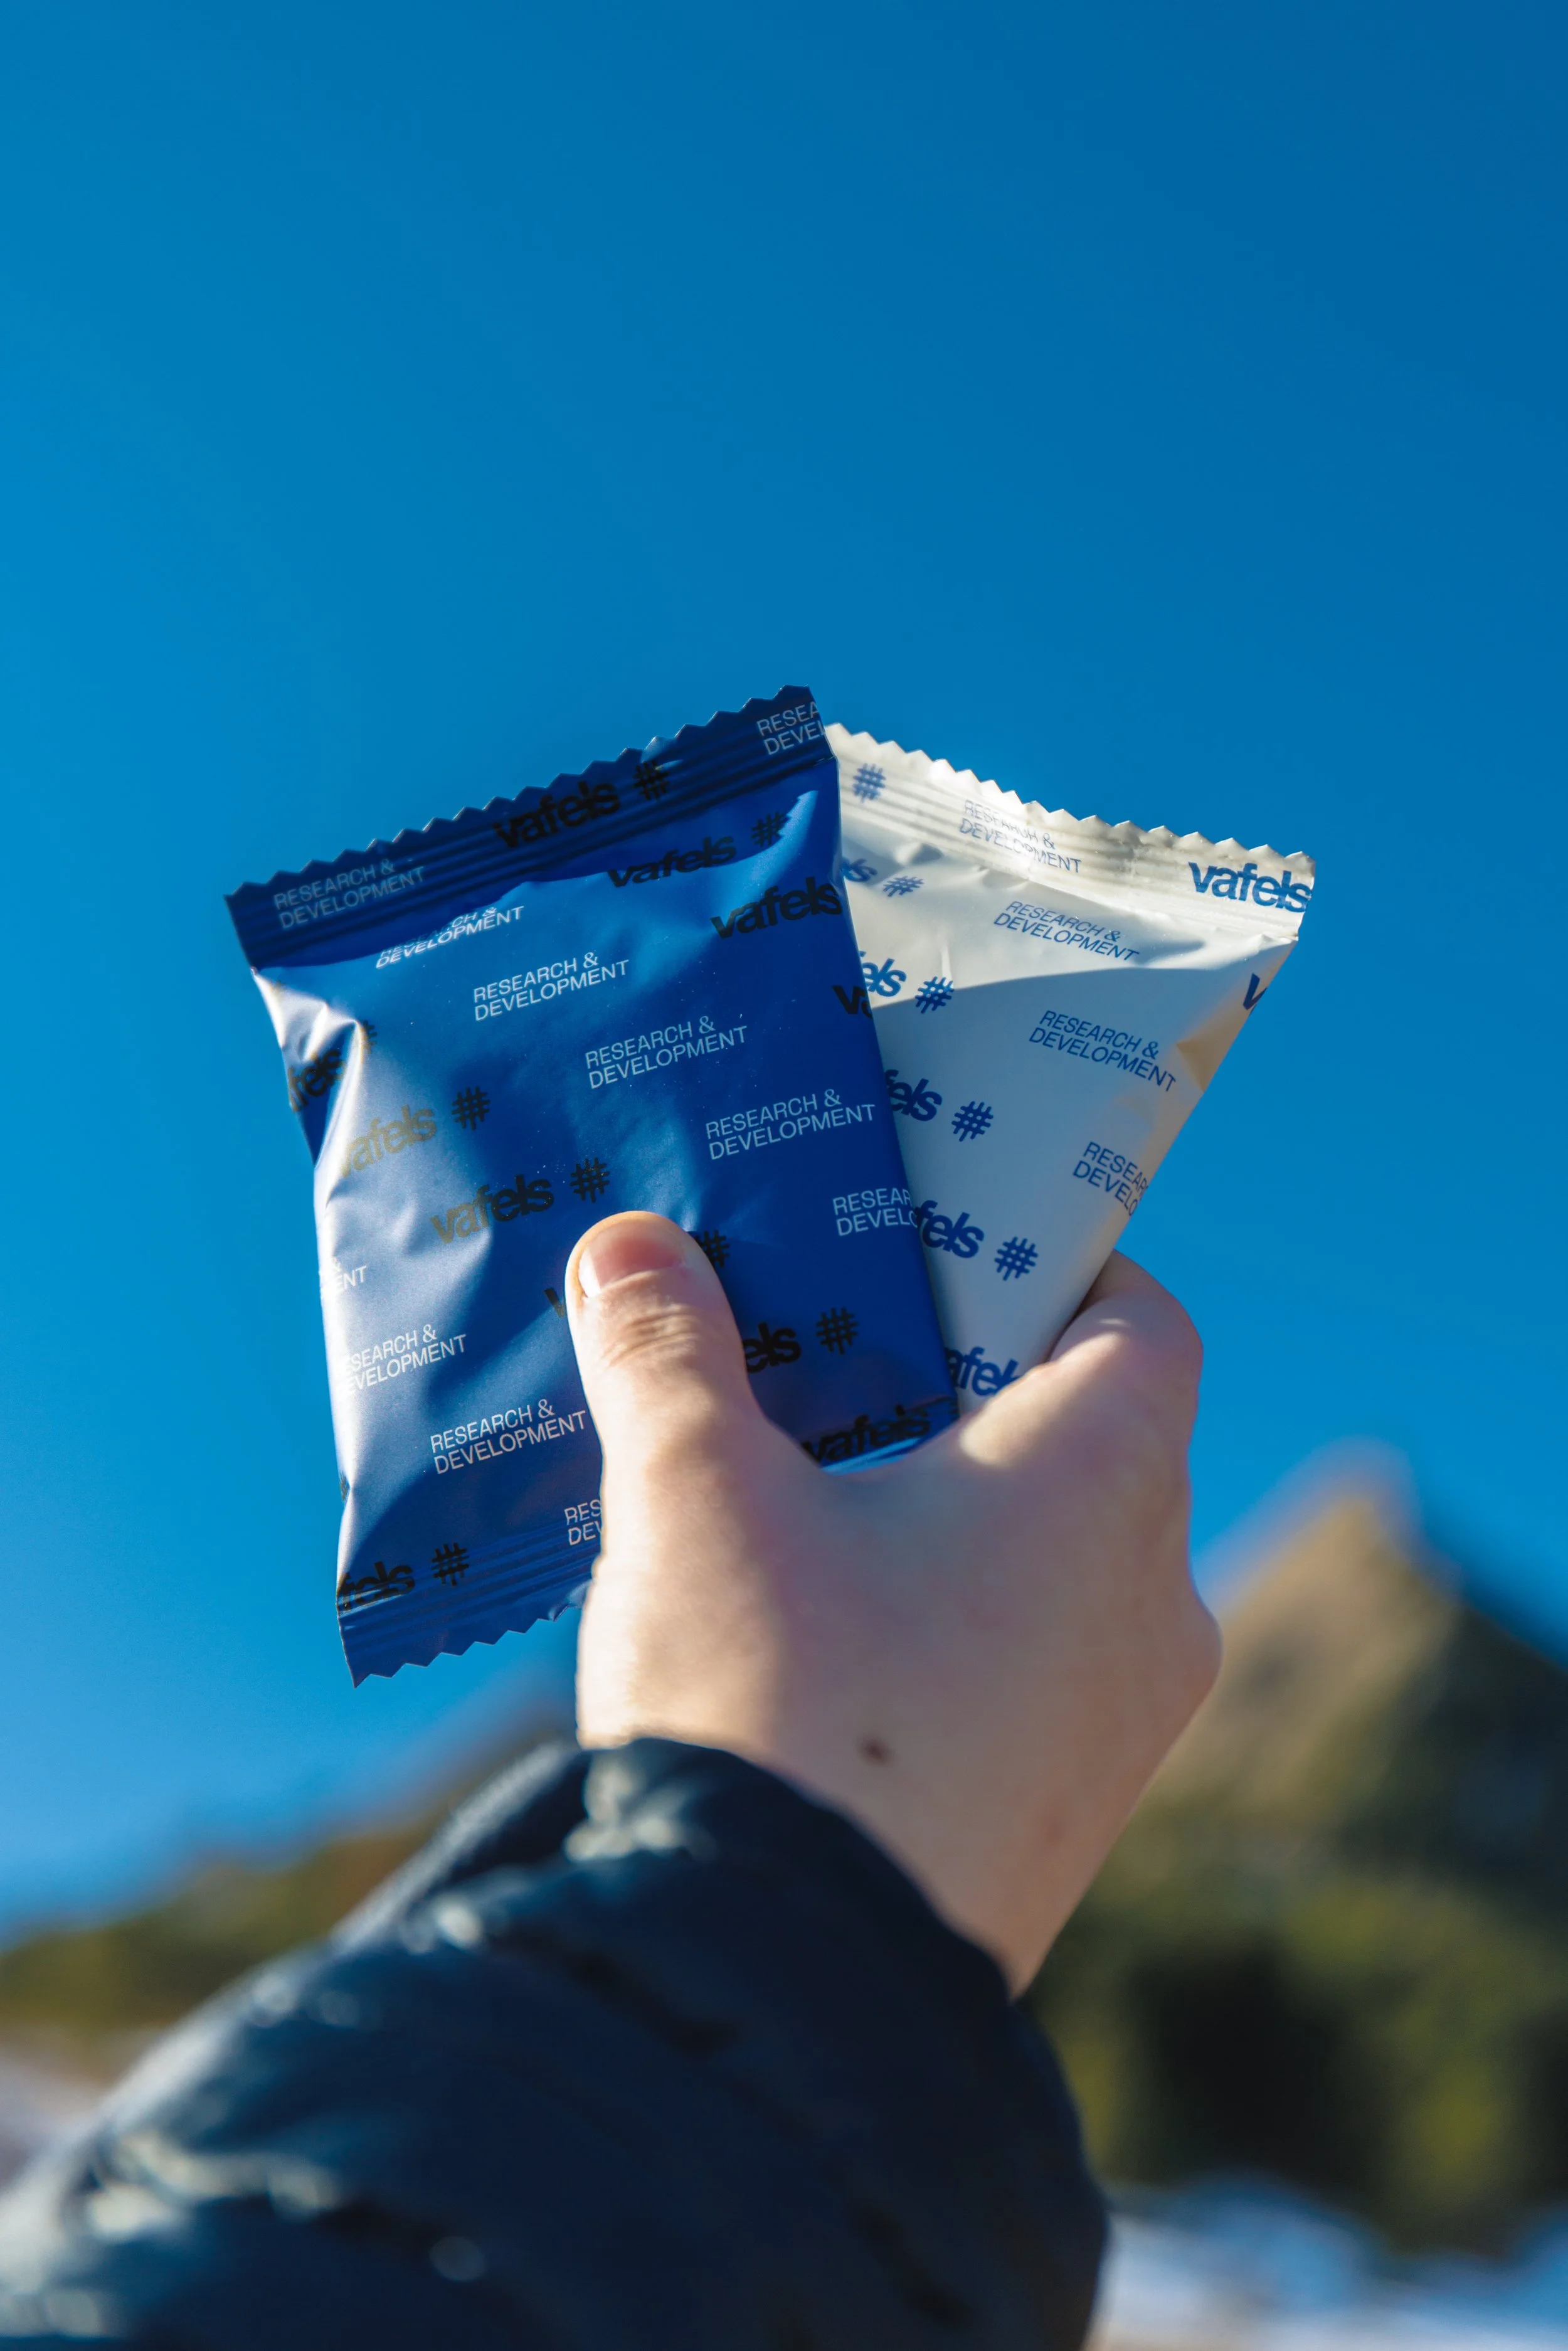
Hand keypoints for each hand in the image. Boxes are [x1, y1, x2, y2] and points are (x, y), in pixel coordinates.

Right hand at [566, 1215, 1218, 1989]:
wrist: (785, 1997)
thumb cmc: (774, 1702)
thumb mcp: (696, 1498)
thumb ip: (667, 1354)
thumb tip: (627, 1242)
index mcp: (1106, 1481)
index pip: (1140, 1318)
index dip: (1051, 1262)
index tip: (941, 1249)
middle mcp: (1151, 1597)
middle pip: (1088, 1434)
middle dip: (957, 1384)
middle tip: (829, 1353)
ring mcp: (1120, 1725)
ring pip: (1053, 1562)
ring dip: (941, 1511)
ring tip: (797, 1491)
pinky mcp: (1062, 1819)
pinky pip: (1026, 1672)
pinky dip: (942, 1623)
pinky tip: (810, 1632)